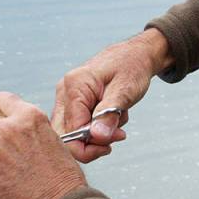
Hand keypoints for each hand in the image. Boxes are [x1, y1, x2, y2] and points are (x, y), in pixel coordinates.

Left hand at [0, 92, 86, 198]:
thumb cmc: (62, 177)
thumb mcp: (52, 138)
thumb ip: (27, 128)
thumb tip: (12, 128)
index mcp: (28, 116)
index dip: (0, 112)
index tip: (1, 120)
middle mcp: (7, 129)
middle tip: (10, 155)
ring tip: (12, 174)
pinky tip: (8, 186)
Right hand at [51, 28, 171, 162]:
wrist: (135, 55)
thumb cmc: (132, 67)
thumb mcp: (125, 91)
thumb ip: (109, 114)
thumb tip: (96, 137)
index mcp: (74, 86)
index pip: (71, 131)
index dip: (92, 143)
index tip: (116, 139)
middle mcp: (63, 92)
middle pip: (65, 136)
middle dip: (92, 142)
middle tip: (117, 134)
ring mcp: (65, 98)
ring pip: (72, 133)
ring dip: (97, 134)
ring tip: (117, 118)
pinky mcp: (71, 103)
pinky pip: (78, 126)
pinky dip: (96, 128)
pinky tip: (111, 116)